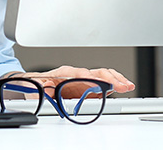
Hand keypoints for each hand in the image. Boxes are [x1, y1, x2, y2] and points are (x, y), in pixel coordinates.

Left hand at [15, 65, 134, 98]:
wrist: (35, 84)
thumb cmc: (36, 86)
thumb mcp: (35, 89)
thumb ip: (42, 89)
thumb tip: (48, 89)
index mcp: (63, 73)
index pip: (78, 73)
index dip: (88, 78)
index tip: (98, 82)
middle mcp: (76, 74)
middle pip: (96, 72)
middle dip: (109, 78)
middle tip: (121, 85)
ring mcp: (84, 79)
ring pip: (103, 75)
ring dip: (116, 79)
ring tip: (128, 85)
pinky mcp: (88, 86)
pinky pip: (104, 81)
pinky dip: (115, 83)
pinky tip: (123, 87)